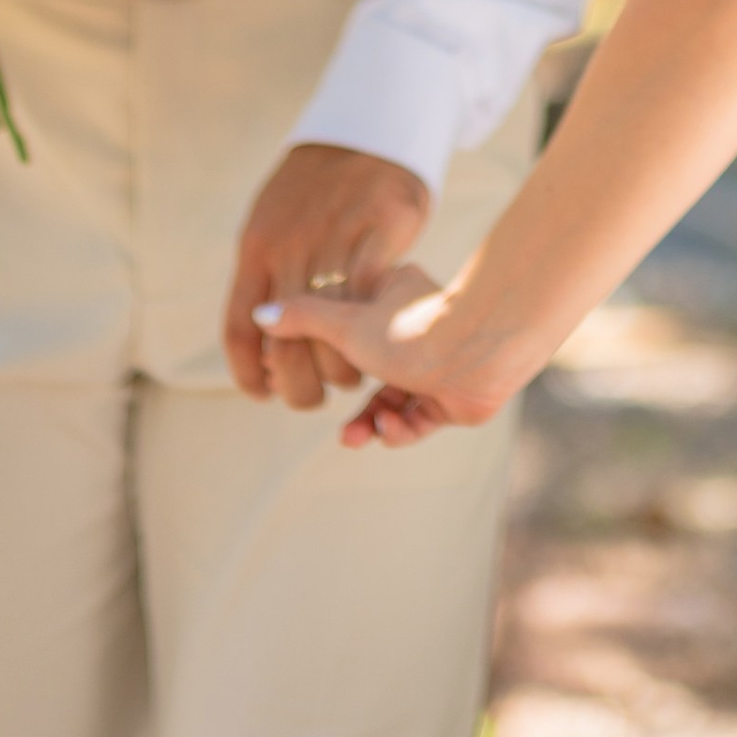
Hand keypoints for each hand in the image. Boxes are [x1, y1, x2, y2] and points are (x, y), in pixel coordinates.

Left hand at [223, 142, 429, 408]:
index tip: (263, 393)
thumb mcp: (274, 222)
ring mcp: (335, 237)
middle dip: (298, 387)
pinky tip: (375, 348)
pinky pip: (372, 300)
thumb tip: (263, 333)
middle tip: (314, 396)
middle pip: (285, 343)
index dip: (248, 374)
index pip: (239, 330)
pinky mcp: (381, 230)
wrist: (367, 131)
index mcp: (255, 247)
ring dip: (341, 369)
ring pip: (333, 332)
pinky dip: (372, 333)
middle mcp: (289, 245)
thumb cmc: (316, 190)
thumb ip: (266, 273)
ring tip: (349, 375)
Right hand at [254, 265, 521, 447]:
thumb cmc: (410, 329)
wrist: (478, 354)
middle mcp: (415, 328)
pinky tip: (391, 429)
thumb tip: (259, 314)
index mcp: (393, 297)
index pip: (351, 328)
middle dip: (353, 407)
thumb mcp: (344, 323)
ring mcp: (436, 363)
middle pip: (372, 373)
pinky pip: (419, 418)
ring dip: (374, 424)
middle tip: (338, 431)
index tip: (306, 378)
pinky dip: (401, 429)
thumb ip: (301, 319)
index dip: (328, 357)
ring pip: (394, 401)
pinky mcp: (453, 396)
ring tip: (356, 438)